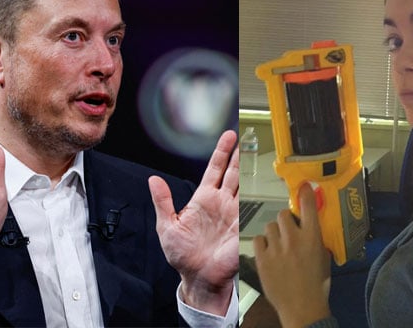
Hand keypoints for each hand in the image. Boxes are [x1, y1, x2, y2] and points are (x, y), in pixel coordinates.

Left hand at [149, 130, 238, 315]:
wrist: (199, 278)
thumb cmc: (183, 256)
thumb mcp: (167, 225)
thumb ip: (162, 201)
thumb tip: (153, 181)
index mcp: (203, 199)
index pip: (215, 169)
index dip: (222, 152)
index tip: (228, 136)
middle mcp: (221, 203)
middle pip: (233, 171)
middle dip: (239, 153)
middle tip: (245, 135)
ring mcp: (234, 213)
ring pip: (244, 184)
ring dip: (249, 167)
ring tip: (254, 149)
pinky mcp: (242, 226)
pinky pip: (251, 206)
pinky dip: (256, 193)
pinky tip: (260, 180)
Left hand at [253, 183, 331, 326]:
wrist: (303, 308)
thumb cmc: (317, 285)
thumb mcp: (324, 258)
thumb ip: (318, 240)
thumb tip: (313, 228)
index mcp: (313, 237)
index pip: (308, 206)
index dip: (305, 193)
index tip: (304, 186)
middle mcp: (293, 239)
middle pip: (284, 214)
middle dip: (286, 221)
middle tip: (288, 231)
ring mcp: (276, 248)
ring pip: (270, 226)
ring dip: (274, 233)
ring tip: (277, 245)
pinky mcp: (262, 258)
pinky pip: (258, 240)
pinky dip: (263, 244)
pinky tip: (268, 252)